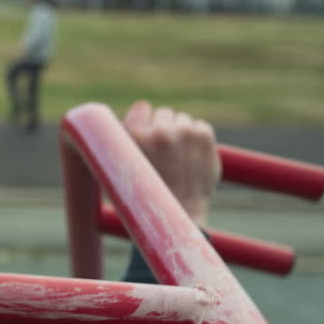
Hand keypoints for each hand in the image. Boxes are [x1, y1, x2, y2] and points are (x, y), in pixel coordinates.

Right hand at [122, 100, 219, 226]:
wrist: (176, 215)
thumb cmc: (144, 197)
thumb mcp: (118, 169)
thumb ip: (124, 139)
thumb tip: (140, 109)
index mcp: (131, 136)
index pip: (141, 108)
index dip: (143, 125)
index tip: (145, 140)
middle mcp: (158, 131)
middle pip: (163, 114)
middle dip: (162, 130)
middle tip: (162, 156)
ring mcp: (184, 132)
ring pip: (182, 120)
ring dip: (180, 135)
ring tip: (176, 161)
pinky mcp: (204, 137)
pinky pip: (199, 126)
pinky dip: (196, 140)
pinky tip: (189, 160)